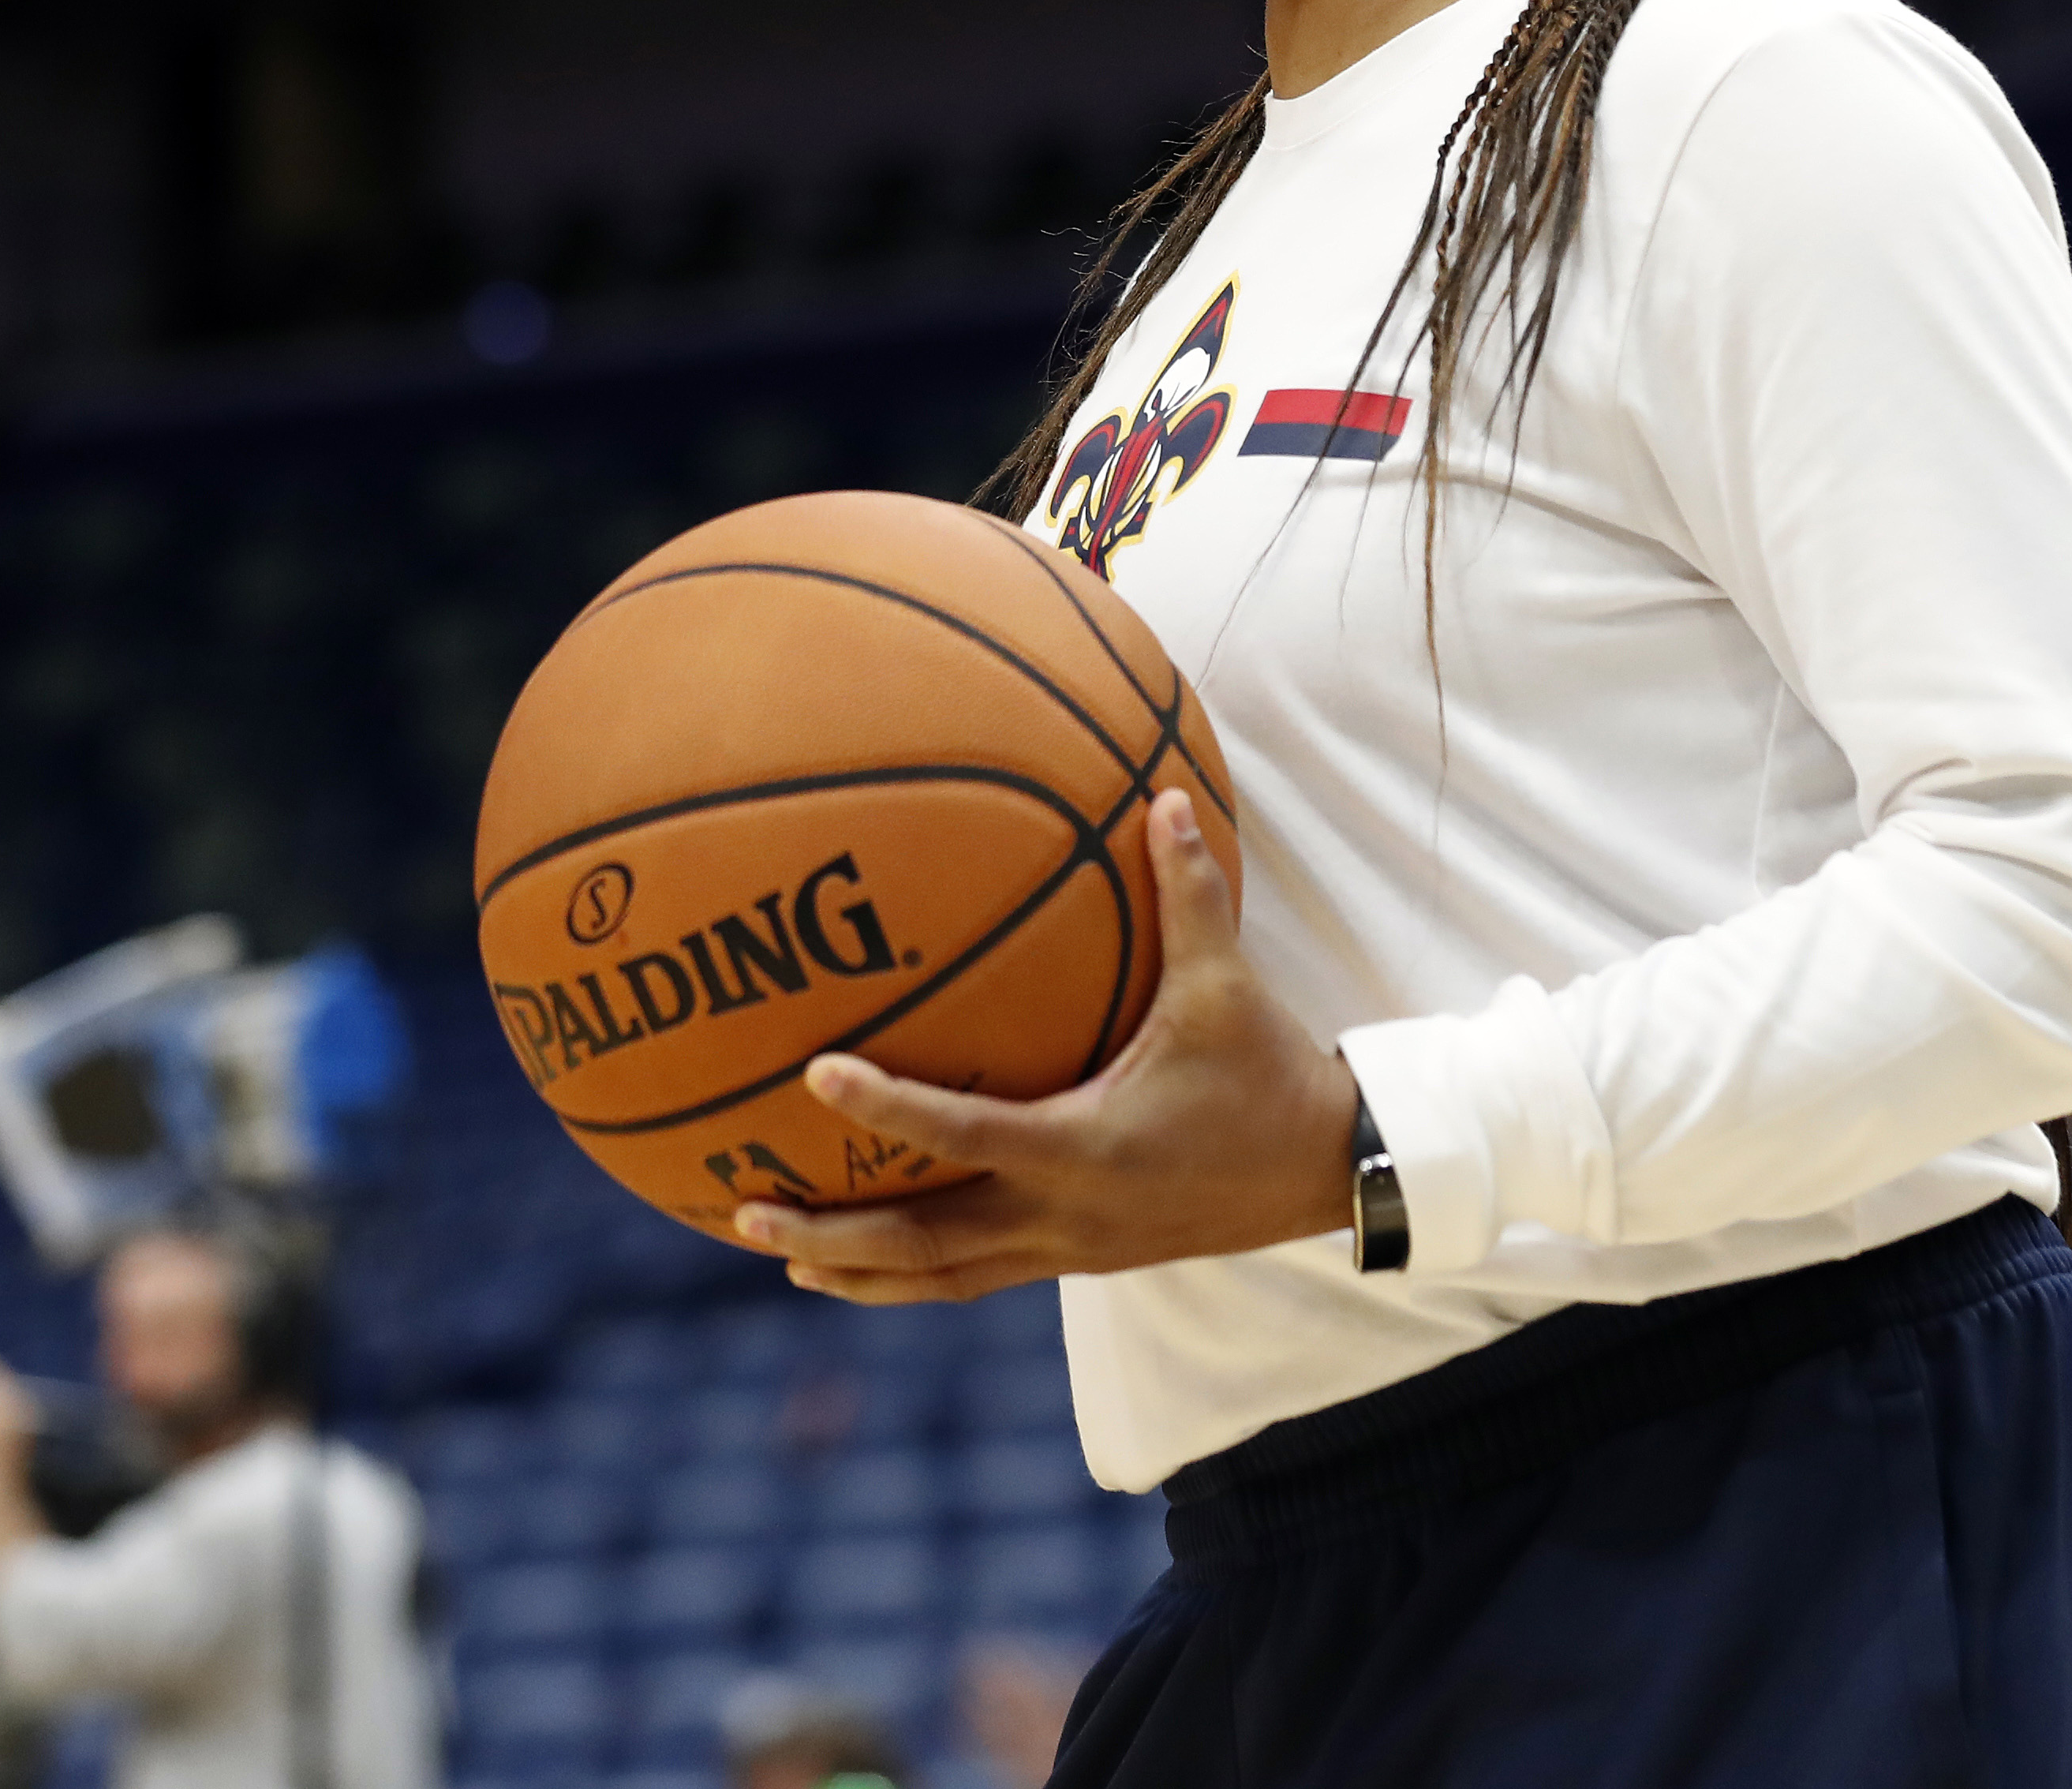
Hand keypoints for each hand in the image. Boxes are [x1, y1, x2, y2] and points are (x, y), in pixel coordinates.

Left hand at [736, 789, 1359, 1302]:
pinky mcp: (1074, 1258)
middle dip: (830, 1237)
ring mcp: (1066, 1250)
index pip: (965, 1132)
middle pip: (923, 1244)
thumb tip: (1161, 794)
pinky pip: (971, 1274)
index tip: (815, 1075)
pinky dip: (907, 1271)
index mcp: (1086, 1148)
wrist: (1327, 1174)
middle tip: (743, 1209)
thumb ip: (1188, 896)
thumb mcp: (1227, 989)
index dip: (888, 1108)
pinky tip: (857, 1256)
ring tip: (774, 1252)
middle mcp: (1063, 1214)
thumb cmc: (1270, 1076)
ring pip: (939, 1277)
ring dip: (856, 1269)